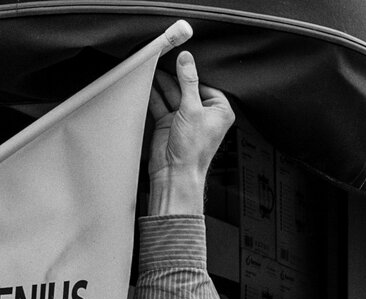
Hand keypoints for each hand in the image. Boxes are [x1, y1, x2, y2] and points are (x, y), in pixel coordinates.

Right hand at [145, 49, 233, 216]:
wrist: (175, 173)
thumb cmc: (193, 150)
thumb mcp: (192, 109)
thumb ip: (188, 81)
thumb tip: (186, 60)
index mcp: (219, 110)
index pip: (205, 83)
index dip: (192, 72)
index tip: (180, 58)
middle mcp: (203, 113)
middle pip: (186, 86)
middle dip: (174, 75)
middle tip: (162, 58)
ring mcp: (184, 117)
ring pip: (172, 93)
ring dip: (161, 82)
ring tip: (151, 66)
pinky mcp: (169, 122)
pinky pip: (160, 103)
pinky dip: (153, 94)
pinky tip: (146, 82)